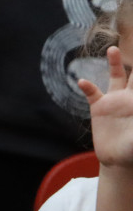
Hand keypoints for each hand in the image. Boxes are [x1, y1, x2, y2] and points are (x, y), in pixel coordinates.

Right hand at [78, 46, 132, 165]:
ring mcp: (115, 101)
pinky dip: (88, 87)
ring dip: (114, 63)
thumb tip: (132, 107)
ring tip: (113, 49)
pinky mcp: (99, 107)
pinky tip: (83, 82)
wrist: (118, 161)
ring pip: (116, 76)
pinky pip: (93, 93)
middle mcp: (130, 98)